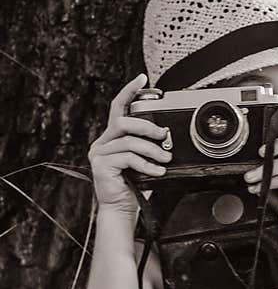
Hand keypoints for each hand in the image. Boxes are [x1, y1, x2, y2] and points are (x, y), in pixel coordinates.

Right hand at [88, 74, 171, 214]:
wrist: (123, 209)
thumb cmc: (135, 186)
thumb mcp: (145, 161)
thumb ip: (149, 146)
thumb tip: (167, 137)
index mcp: (114, 137)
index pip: (119, 107)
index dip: (130, 91)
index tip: (142, 78)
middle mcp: (103, 142)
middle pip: (124, 122)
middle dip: (148, 127)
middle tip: (164, 138)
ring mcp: (99, 153)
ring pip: (129, 140)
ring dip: (151, 150)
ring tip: (164, 160)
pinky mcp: (100, 165)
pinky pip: (127, 157)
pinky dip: (146, 164)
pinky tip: (156, 171)